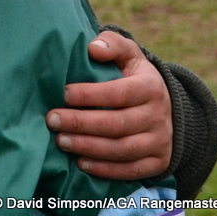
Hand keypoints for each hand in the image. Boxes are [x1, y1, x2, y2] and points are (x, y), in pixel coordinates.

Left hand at [45, 30, 172, 179]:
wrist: (164, 104)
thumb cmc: (133, 74)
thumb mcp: (128, 53)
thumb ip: (111, 44)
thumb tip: (93, 48)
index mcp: (150, 87)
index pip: (118, 93)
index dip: (89, 95)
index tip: (62, 93)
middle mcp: (159, 116)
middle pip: (117, 124)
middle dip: (81, 123)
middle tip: (52, 120)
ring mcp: (160, 142)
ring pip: (123, 150)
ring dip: (89, 148)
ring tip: (61, 141)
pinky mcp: (158, 162)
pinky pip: (131, 171)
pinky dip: (105, 170)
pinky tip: (80, 163)